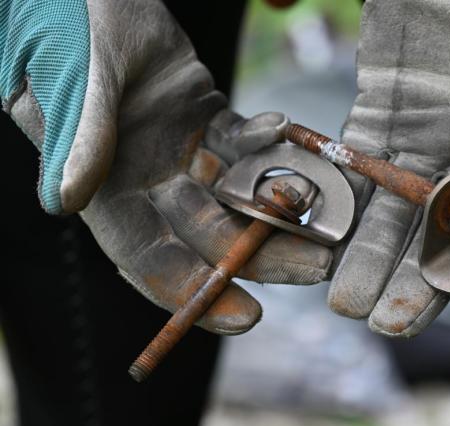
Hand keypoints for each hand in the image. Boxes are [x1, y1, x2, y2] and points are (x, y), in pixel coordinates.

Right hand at [0, 0, 330, 333]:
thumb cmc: (63, 20)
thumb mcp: (71, 75)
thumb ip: (78, 132)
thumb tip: (69, 200)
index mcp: (99, 185)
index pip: (147, 257)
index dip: (194, 291)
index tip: (247, 317)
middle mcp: (141, 178)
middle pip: (207, 234)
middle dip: (261, 254)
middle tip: (318, 265)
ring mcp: (176, 149)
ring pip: (235, 194)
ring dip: (281, 208)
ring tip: (330, 218)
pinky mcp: (204, 116)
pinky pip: (244, 141)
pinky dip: (269, 144)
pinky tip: (290, 135)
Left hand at [325, 0, 449, 335]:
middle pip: (449, 234)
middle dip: (420, 280)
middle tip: (390, 325)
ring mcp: (425, 140)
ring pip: (398, 211)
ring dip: (373, 257)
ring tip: (348, 304)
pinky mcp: (380, 116)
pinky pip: (359, 169)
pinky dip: (344, 204)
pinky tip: (326, 242)